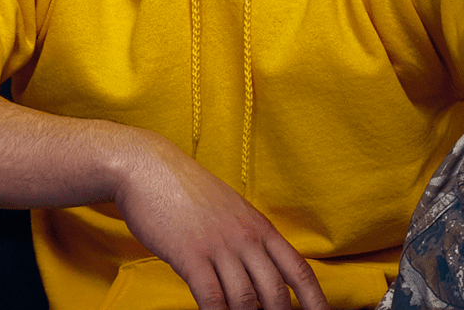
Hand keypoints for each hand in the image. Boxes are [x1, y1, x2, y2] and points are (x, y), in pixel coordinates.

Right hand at [113, 130, 328, 309]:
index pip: (298, 269)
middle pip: (276, 291)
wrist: (148, 167)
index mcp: (259, 226)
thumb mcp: (228, 209)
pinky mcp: (191, 255)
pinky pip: (212, 298)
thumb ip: (246, 237)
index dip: (315, 300)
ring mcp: (219, 246)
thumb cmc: (185, 189)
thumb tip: (258, 269)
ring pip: (246, 299)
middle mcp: (245, 237)